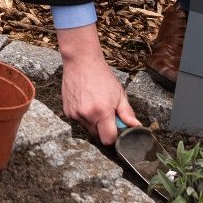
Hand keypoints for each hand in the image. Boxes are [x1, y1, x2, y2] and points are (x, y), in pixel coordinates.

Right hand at [56, 24, 138, 144]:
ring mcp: (75, 114)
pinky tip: (86, 104)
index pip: (108, 140)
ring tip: (96, 106)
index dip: (115, 138)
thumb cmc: (102, 76)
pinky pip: (79, 122)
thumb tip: (136, 126)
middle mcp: (86, 115)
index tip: (117, 131)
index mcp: (102, 112)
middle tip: (108, 116)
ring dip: (94, 124)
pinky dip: (84, 118)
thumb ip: (127, 113)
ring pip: (88, 130)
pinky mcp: (67, 112)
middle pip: (98, 137)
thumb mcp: (119, 93)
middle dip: (104, 130)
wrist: (81, 62)